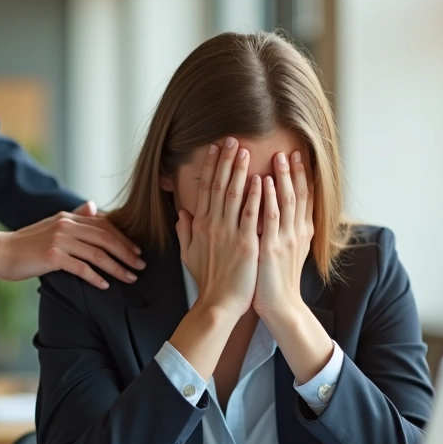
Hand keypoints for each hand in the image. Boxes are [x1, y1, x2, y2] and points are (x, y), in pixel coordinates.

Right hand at [0, 201, 144, 288]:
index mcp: (68, 217)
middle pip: (106, 238)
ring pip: (98, 254)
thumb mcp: (51, 225)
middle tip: (141, 266)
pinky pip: (81, 267)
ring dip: (117, 267)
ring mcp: (59, 240)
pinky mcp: (52, 256)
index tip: (137, 252)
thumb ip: (74, 217)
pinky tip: (105, 286)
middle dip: (127, 253)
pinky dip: (96, 277)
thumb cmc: (26, 243)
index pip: (104, 225)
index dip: (124, 238)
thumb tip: (94, 206)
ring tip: (130, 278)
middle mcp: (66, 226)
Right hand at [176, 137, 261, 320]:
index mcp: (200, 226)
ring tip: (244, 150)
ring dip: (239, 170)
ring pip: (233, 194)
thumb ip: (185, 232)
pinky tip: (260, 179)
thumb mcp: (189, 255)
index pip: (205, 189)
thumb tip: (182, 213)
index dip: (211, 167)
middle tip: (231, 139)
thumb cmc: (208, 281)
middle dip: (225, 160)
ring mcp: (229, 233)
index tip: (215, 149)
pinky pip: (250, 214)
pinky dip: (255, 195)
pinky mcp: (246, 243)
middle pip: (218, 185)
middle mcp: (213, 225)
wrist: (218, 304)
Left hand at [252, 150, 332, 382]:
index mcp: (300, 232)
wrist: (280, 307)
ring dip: (284, 177)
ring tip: (279, 156)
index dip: (301, 177)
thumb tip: (274, 213)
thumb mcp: (283, 252)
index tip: (297, 157)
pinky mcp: (272, 248)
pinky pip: (271, 218)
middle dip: (295, 171)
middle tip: (290, 149)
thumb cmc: (274, 281)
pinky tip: (267, 182)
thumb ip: (279, 230)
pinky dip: (270, 198)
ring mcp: (286, 239)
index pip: (304, 198)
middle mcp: (297, 232)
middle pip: (300, 195)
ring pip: (288, 201)